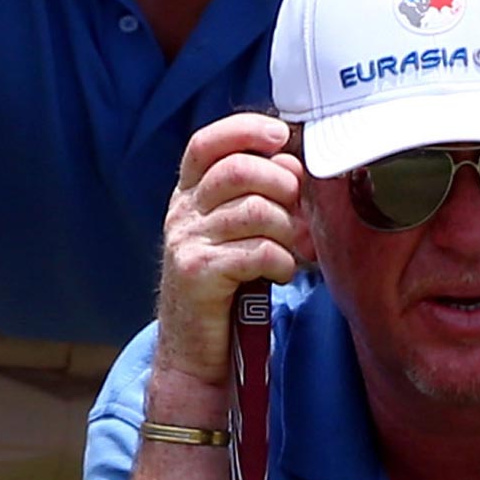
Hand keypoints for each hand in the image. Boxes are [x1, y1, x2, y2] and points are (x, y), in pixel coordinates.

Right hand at [155, 113, 306, 385]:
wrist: (195, 349)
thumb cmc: (229, 285)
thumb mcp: (238, 232)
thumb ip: (259, 195)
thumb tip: (294, 165)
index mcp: (190, 194)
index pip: (207, 143)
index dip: (244, 130)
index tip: (279, 135)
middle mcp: (182, 212)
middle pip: (237, 170)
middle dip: (281, 184)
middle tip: (296, 210)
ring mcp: (186, 241)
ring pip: (254, 210)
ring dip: (287, 229)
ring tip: (292, 248)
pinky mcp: (197, 273)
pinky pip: (258, 251)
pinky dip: (283, 261)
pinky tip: (281, 273)